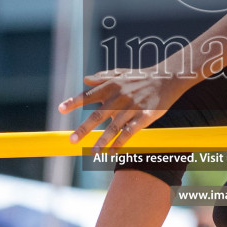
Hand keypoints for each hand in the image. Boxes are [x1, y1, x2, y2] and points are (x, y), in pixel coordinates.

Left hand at [60, 67, 180, 152]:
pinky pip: (130, 132)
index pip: (88, 95)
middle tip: (72, 141)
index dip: (73, 102)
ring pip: (114, 127)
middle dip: (83, 129)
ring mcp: (131, 107)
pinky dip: (121, 142)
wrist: (166, 78)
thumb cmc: (140, 77)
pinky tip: (113, 151)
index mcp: (111, 86)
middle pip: (97, 115)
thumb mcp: (120, 73)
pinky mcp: (144, 116)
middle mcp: (118, 97)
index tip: (60, 109)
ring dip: (102, 141)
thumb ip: (102, 77)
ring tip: (93, 152)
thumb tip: (84, 80)